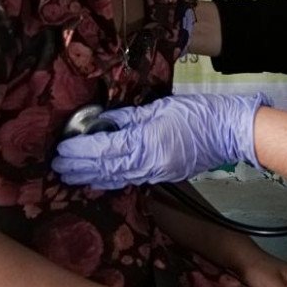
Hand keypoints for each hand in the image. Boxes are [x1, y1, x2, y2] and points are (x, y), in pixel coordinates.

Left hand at [53, 93, 270, 189]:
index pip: (105, 149)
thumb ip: (129, 117)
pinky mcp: (163, 175)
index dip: (80, 151)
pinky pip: (130, 179)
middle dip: (79, 169)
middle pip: (106, 168)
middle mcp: (149, 161)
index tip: (61, 150)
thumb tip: (103, 122)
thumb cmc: (200, 112)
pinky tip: (99, 179)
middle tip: (57, 167)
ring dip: (91, 177)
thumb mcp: (160, 107)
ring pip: (116, 178)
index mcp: (147, 141)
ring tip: (71, 176)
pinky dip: (111, 179)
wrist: (230, 130)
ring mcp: (156, 172)